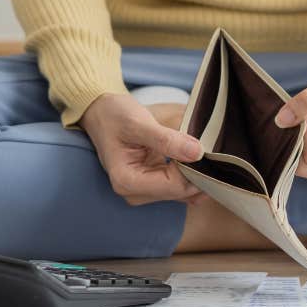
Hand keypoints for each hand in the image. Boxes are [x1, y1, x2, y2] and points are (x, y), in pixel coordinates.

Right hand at [78, 93, 203, 205]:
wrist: (102, 113)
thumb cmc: (114, 116)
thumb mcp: (139, 123)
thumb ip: (167, 140)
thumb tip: (197, 153)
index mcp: (127, 181)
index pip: (173, 186)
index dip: (192, 168)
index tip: (200, 147)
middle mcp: (133, 192)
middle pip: (179, 191)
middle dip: (195, 171)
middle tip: (205, 147)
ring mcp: (143, 191)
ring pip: (183, 190)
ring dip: (194, 172)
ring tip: (197, 149)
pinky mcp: (152, 185)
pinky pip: (179, 187)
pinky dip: (190, 174)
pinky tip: (195, 159)